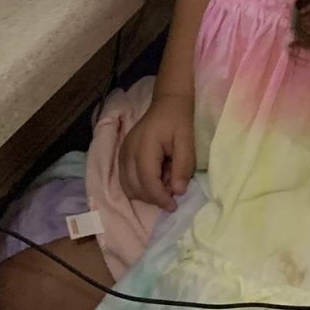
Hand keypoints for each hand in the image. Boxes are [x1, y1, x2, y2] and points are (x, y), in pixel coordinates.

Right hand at [119, 89, 195, 211]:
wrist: (167, 103)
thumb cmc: (179, 121)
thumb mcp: (187, 142)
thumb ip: (183, 167)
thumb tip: (178, 192)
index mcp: (144, 146)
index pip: (147, 182)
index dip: (160, 198)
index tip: (174, 206)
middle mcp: (128, 151)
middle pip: (135, 188)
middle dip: (154, 197)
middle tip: (172, 190)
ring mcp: (122, 154)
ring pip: (128, 188)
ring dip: (146, 193)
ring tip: (164, 183)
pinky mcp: (122, 156)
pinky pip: (126, 181)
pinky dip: (139, 187)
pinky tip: (155, 178)